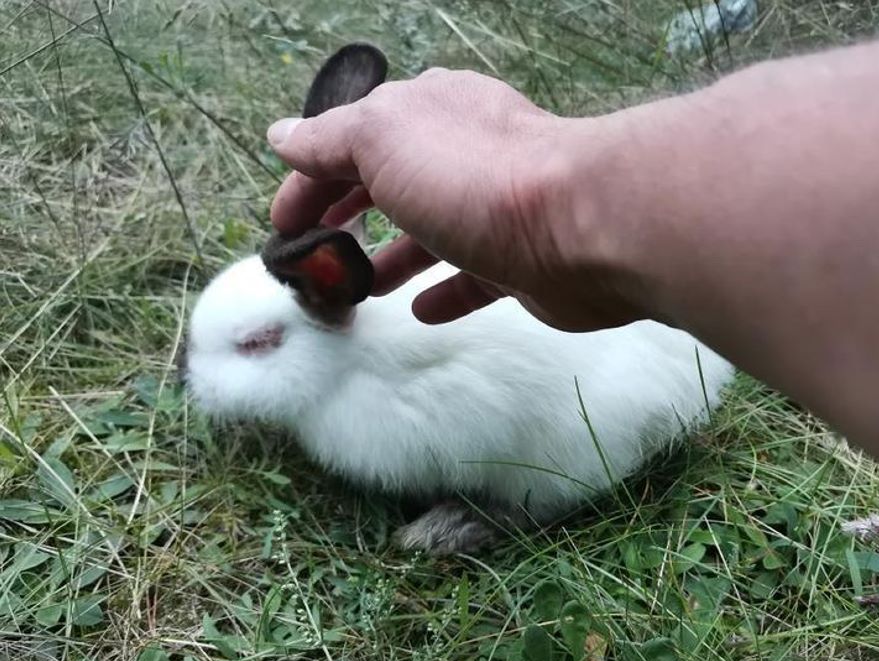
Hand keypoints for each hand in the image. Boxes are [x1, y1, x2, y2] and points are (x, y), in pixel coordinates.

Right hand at [267, 68, 642, 330]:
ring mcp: (493, 211)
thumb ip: (330, 139)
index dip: (308, 181)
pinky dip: (444, 293)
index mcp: (427, 114)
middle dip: (349, 216)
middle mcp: (462, 155)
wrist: (579, 227)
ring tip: (358, 286)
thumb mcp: (382, 139)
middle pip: (391, 186)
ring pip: (431, 234)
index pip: (350, 141)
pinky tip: (421, 311)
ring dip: (392, 257)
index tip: (281, 226)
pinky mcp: (519, 262)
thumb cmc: (475, 174)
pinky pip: (472, 280)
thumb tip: (282, 136)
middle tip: (315, 255)